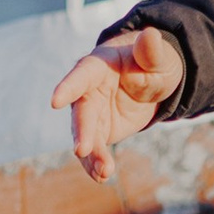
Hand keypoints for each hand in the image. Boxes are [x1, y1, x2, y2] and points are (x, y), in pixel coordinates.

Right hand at [50, 26, 184, 181]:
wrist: (152, 79)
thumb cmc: (153, 63)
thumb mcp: (158, 57)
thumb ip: (151, 51)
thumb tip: (151, 36)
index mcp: (99, 65)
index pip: (81, 75)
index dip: (69, 87)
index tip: (55, 101)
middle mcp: (89, 89)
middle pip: (82, 111)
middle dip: (82, 131)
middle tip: (82, 150)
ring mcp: (92, 112)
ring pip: (86, 134)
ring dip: (91, 154)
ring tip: (103, 173)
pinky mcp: (98, 130)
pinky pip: (93, 149)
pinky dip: (95, 163)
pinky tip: (101, 177)